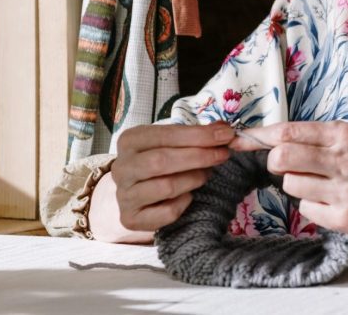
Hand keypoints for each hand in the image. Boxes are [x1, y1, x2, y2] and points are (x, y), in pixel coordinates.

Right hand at [90, 122, 234, 241]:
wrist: (136, 192)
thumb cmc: (159, 160)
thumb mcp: (172, 142)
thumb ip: (196, 135)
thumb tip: (224, 129)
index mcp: (130, 141)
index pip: (166, 135)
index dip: (198, 135)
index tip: (226, 134)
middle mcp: (121, 167)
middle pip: (162, 161)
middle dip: (199, 157)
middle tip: (223, 155)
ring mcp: (124, 195)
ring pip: (166, 187)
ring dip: (194, 179)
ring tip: (205, 175)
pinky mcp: (131, 218)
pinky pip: (166, 212)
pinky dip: (184, 203)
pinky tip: (188, 196)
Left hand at [230, 120, 347, 240]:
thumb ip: (319, 138)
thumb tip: (273, 140)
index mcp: (344, 134)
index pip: (288, 131)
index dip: (258, 137)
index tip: (238, 140)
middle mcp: (343, 159)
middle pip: (281, 157)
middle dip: (274, 163)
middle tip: (284, 168)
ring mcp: (344, 190)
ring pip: (290, 185)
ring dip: (298, 187)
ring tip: (321, 187)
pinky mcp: (344, 217)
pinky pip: (306, 210)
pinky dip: (313, 208)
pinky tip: (333, 204)